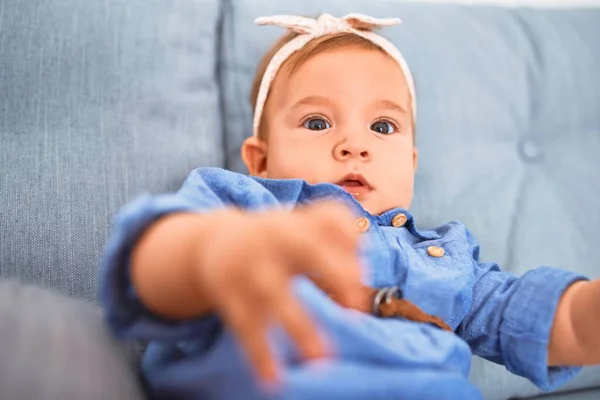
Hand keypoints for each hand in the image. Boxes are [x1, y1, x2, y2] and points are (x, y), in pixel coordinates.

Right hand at [194, 202, 363, 381]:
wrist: (216, 241)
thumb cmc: (278, 239)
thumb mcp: (305, 226)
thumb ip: (340, 239)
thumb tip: (361, 275)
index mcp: (299, 221)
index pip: (330, 221)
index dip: (351, 245)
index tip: (364, 280)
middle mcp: (275, 238)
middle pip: (307, 248)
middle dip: (335, 273)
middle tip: (357, 308)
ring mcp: (250, 266)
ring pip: (275, 293)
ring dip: (300, 326)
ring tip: (321, 359)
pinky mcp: (230, 293)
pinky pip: (245, 325)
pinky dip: (258, 353)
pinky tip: (273, 380)